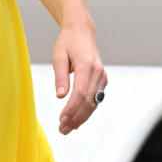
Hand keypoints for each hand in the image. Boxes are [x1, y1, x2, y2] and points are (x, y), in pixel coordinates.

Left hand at [53, 18, 107, 134]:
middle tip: (62, 129)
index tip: (61, 119)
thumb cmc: (68, 42)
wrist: (82, 31)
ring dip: (81, 117)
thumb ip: (60, 76)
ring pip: (93, 102)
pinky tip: (76, 120)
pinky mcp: (102, 79)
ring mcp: (102, 76)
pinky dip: (86, 110)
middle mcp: (98, 72)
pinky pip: (95, 98)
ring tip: (67, 128)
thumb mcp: (58, 56)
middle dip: (75, 117)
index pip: (81, 92)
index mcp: (87, 65)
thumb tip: (59, 96)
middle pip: (88, 100)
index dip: (72, 108)